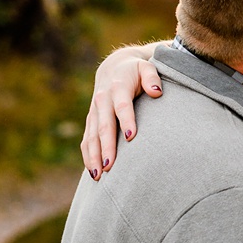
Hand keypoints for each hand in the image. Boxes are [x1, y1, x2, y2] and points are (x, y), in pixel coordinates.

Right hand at [81, 48, 162, 178]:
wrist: (113, 67)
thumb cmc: (135, 70)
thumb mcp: (146, 67)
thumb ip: (152, 77)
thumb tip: (156, 92)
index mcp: (118, 88)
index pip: (122, 106)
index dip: (126, 120)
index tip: (131, 137)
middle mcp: (102, 100)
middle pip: (104, 126)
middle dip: (106, 147)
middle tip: (109, 166)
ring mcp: (94, 111)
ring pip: (92, 136)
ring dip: (93, 156)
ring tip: (98, 175)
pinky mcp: (91, 120)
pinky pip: (86, 140)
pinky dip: (88, 156)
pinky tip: (92, 172)